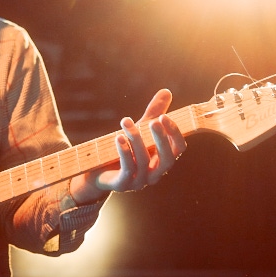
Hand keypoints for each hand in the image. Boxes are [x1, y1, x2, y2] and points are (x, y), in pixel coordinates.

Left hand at [69, 88, 186, 204]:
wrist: (97, 171)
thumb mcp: (139, 130)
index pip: (178, 149)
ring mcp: (139, 182)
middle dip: (161, 139)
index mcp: (162, 161)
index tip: (165, 117)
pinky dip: (124, 153)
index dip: (175, 134)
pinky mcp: (122, 185)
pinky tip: (118, 138)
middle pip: (167, 159)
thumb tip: (166, 91)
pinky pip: (127, 169)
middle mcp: (155, 174)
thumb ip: (153, 113)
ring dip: (136, 139)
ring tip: (126, 122)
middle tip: (153, 121)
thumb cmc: (123, 150)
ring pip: (143, 161)